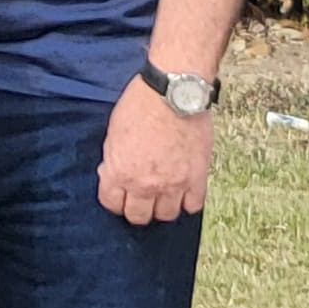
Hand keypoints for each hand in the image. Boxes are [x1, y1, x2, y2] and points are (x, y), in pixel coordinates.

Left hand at [98, 78, 215, 225]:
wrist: (175, 90)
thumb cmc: (141, 103)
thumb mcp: (113, 131)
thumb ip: (113, 159)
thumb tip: (112, 173)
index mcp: (120, 172)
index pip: (112, 203)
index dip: (114, 199)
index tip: (119, 193)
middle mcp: (145, 185)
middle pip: (138, 216)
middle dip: (136, 208)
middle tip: (140, 196)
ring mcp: (173, 184)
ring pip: (166, 215)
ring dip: (163, 206)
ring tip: (163, 194)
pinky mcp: (196, 178)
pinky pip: (193, 205)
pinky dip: (188, 201)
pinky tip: (184, 190)